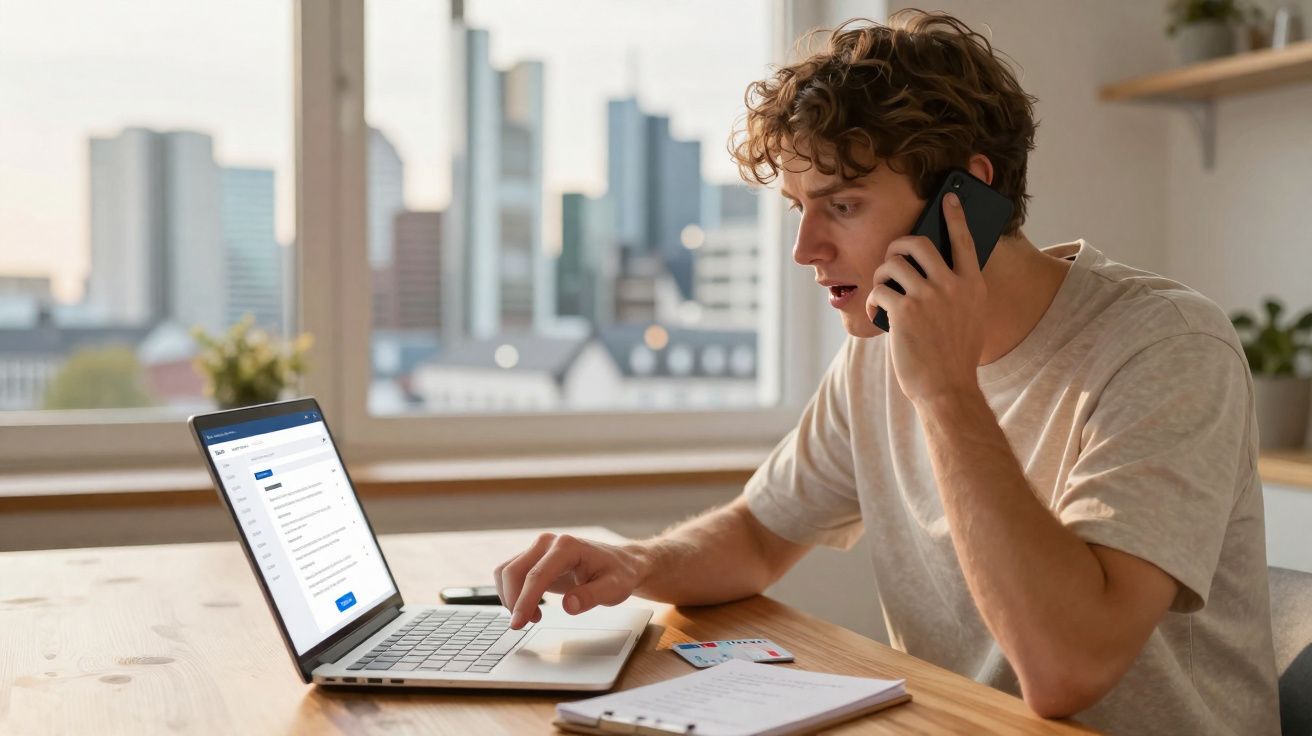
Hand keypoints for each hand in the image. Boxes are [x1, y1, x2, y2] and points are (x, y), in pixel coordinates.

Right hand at [493, 532, 647, 628]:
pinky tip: (531, 607)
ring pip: (507, 571)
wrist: (619, 563)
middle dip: (513, 601)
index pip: (537, 575)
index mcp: (567, 546)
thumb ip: (592, 596)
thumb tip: (569, 605)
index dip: (524, 601)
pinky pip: (510, 573)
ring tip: (533, 616)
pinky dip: (512, 592)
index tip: (518, 623)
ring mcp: (539, 548)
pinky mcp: (534, 558)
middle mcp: (548, 542)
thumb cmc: (618, 574)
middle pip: (514, 571)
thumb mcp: (614, 589)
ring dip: (511, 597)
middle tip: (523, 625)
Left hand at [865, 192, 987, 405]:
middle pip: (919, 243)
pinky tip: (876, 314)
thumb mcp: (970, 318)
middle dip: (898, 246)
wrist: (947, 390)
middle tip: (892, 257)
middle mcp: (953, 285)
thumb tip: (933, 268)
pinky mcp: (904, 312)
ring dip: (881, 273)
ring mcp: (929, 297)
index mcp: (974, 285)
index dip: (955, 216)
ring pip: (893, 263)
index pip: (965, 240)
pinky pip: (879, 290)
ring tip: (882, 289)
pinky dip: (873, 301)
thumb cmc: (954, 356)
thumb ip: (958, 291)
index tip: (948, 198)